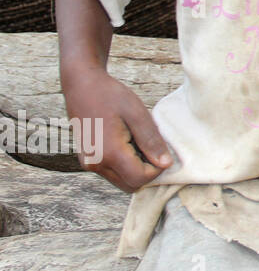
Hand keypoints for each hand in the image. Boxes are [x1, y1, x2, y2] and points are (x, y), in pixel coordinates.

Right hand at [61, 67, 172, 191]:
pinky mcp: (88, 160)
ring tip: (139, 142)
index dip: (157, 169)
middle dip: (147, 172)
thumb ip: (151, 140)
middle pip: (131, 185)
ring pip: (121, 181)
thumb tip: (165, 164)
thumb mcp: (137, 114)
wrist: (82, 85)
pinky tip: (129, 143)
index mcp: (109, 153)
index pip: (140, 178)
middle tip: (152, 147)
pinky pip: (113, 173)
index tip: (161, 149)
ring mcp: (89, 164)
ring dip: (136, 169)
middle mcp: (96, 164)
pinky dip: (125, 165)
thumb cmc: (110, 95)